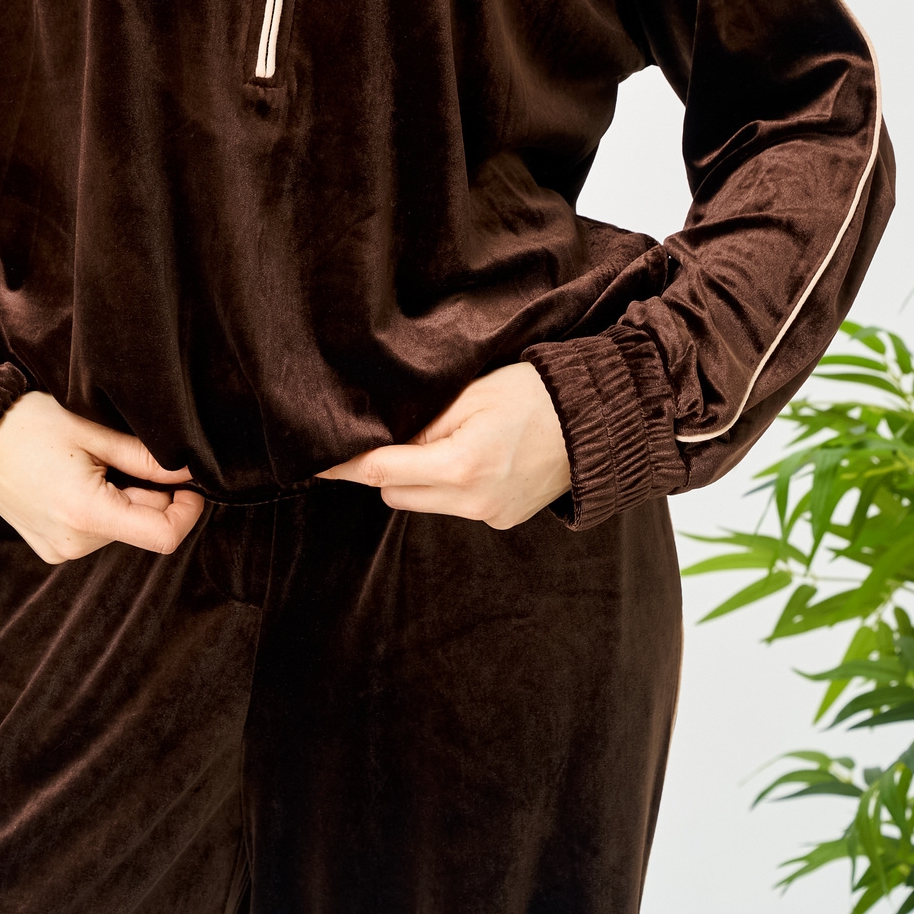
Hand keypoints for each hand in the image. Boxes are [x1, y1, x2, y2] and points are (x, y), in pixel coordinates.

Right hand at [0, 391, 204, 563]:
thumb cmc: (28, 424)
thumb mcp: (92, 432)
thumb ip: (145, 458)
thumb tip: (190, 471)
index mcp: (87, 514)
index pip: (163, 536)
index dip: (187, 510)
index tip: (189, 482)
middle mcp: (75, 544)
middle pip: (142, 526)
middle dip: (150, 494)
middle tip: (125, 454)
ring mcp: (60, 551)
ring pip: (120, 527)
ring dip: (124, 498)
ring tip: (91, 462)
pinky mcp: (51, 549)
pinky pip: (96, 532)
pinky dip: (101, 507)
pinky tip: (76, 478)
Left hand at [316, 364, 570, 528]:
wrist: (597, 421)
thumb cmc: (532, 393)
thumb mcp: (471, 393)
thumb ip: (422, 420)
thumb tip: (381, 437)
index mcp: (461, 466)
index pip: (382, 471)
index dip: (345, 465)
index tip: (316, 461)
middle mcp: (474, 501)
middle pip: (396, 493)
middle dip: (387, 468)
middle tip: (400, 433)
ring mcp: (491, 516)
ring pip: (423, 503)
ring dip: (419, 478)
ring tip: (445, 439)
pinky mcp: (504, 520)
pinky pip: (455, 507)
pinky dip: (450, 486)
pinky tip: (474, 457)